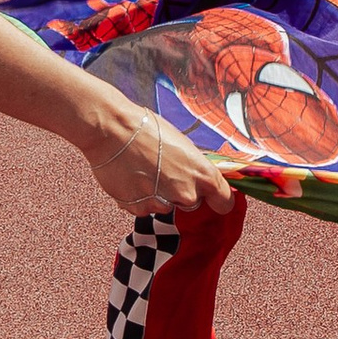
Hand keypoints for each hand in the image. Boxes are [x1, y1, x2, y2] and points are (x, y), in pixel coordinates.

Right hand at [79, 97, 232, 224]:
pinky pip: (145, 207)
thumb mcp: (183, 144)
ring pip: (166, 205)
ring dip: (159, 195)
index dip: (218, 199)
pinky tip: (131, 178)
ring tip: (144, 172)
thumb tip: (197, 174)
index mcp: (203, 174)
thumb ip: (194, 165)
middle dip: (182, 193)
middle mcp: (186, 193)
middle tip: (166, 173)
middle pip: (192, 203)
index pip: (224, 201)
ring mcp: (162, 203)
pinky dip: (139, 198)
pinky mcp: (139, 208)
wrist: (112, 131)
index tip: (213, 197)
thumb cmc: (147, 129)